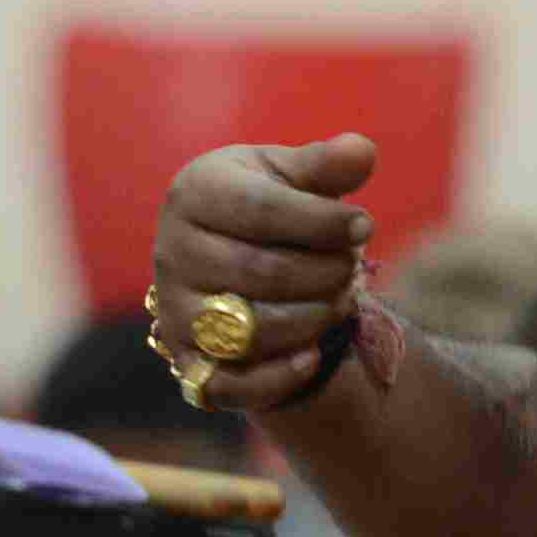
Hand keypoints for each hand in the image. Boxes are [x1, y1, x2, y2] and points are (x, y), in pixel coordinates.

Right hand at [149, 134, 376, 413]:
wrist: (227, 255)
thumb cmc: (265, 206)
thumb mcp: (290, 176)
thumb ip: (325, 164)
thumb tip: (362, 151)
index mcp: (195, 192)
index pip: (262, 210)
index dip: (322, 221)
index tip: (364, 226)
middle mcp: (173, 251)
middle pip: (262, 273)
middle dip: (325, 273)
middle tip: (353, 266)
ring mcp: (176, 310)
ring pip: (253, 330)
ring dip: (314, 319)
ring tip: (340, 299)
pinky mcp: (187, 360)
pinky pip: (232, 384)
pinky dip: (281, 376)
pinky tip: (313, 353)